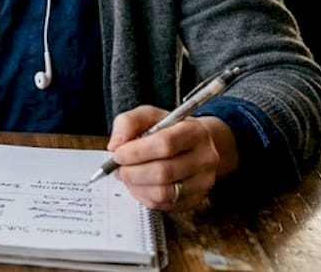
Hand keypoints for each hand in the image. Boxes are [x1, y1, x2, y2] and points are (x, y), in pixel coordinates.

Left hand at [106, 106, 235, 210]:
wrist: (195, 145)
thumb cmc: (169, 129)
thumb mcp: (148, 115)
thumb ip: (128, 123)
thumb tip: (115, 145)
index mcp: (194, 131)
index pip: (166, 144)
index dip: (136, 152)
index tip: (118, 154)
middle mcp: (204, 158)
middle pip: (164, 172)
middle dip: (132, 172)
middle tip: (117, 168)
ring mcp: (203, 181)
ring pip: (163, 192)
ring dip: (136, 186)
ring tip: (127, 176)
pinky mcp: (196, 199)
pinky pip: (164, 205)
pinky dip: (144, 196)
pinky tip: (139, 185)